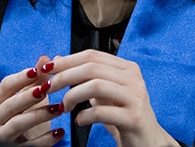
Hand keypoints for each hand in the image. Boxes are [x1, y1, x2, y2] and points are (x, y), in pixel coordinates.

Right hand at [0, 55, 65, 145]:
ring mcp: (3, 135)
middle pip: (11, 105)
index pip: (6, 86)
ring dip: (39, 114)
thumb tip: (45, 58)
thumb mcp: (29, 95)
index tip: (35, 70)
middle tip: (47, 88)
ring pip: (18, 124)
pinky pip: (30, 145)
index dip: (20, 78)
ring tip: (59, 108)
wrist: (23, 140)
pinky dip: (45, 139)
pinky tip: (59, 131)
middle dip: (29, 96)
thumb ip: (37, 78)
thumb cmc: (24, 114)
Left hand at [48, 50, 178, 146]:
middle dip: (65, 76)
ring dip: (73, 95)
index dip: (67, 60)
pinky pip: (102, 112)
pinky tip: (79, 120)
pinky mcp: (134, 117)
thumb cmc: (123, 114)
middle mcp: (134, 78)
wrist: (147, 141)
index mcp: (127, 67)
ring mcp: (136, 97)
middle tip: (48, 88)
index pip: (92, 55)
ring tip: (63, 107)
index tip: (47, 68)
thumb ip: (83, 76)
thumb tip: (55, 58)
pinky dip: (85, 115)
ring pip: (96, 86)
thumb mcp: (103, 93)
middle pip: (92, 68)